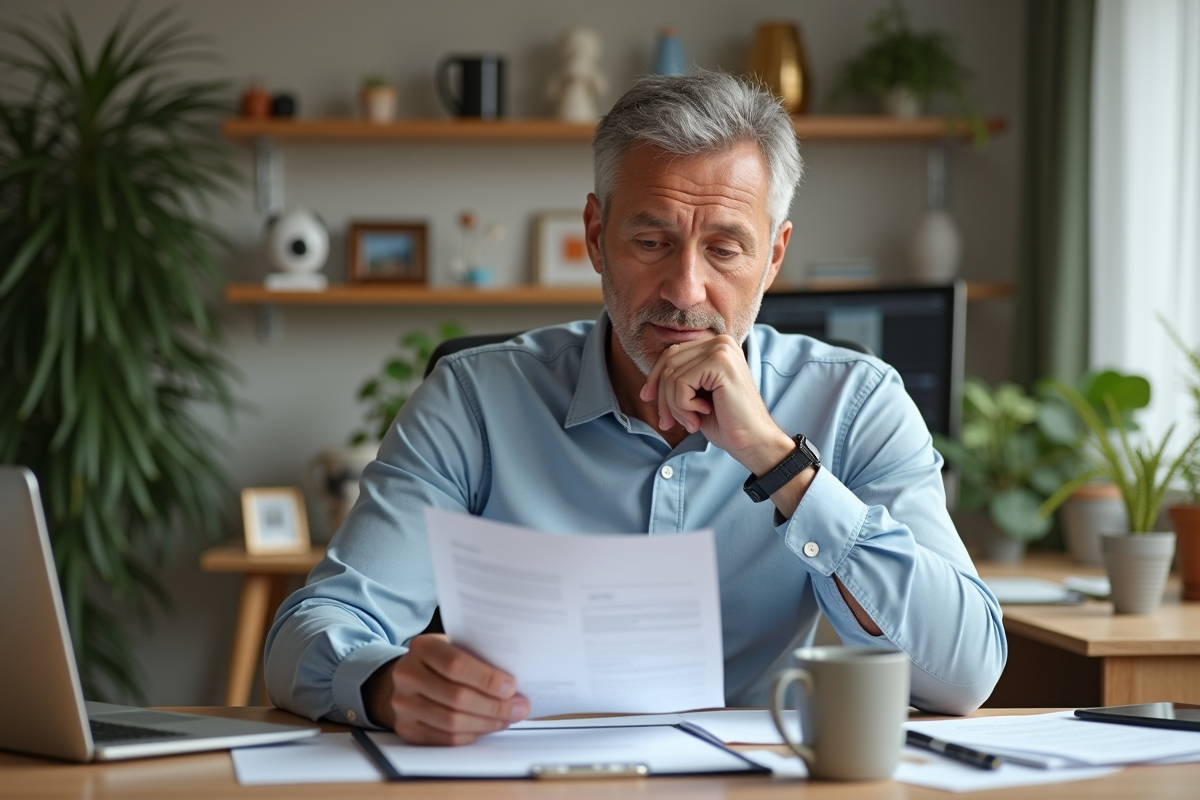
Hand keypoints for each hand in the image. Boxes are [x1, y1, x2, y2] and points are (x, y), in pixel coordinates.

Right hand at [365, 634, 529, 744]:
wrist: (406, 678)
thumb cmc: (438, 661)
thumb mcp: (452, 646)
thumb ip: (476, 657)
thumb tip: (513, 681)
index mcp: (422, 648)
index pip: (456, 665)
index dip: (486, 679)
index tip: (511, 687)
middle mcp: (408, 675)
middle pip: (457, 697)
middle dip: (494, 706)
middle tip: (519, 708)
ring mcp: (404, 704)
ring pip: (452, 722)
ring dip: (487, 723)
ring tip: (507, 718)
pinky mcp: (407, 728)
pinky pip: (446, 738)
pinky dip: (472, 735)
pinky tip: (488, 727)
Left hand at [639, 335, 791, 473]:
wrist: (753, 441)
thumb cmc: (726, 422)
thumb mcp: (695, 397)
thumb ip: (677, 382)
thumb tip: (646, 387)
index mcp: (716, 347)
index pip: (671, 354)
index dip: (654, 377)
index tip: (647, 399)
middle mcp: (720, 342)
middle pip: (668, 362)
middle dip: (662, 396)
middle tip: (669, 422)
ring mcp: (722, 350)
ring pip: (671, 375)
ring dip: (674, 406)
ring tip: (691, 421)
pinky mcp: (720, 363)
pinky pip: (680, 383)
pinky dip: (683, 406)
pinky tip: (702, 414)